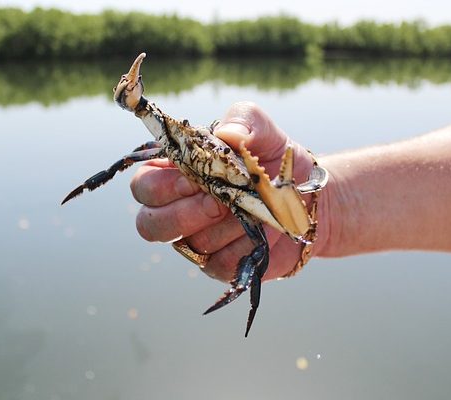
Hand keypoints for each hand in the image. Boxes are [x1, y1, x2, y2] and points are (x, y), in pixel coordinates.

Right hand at [130, 102, 326, 281]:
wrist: (307, 195)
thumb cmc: (271, 158)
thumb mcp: (261, 129)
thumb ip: (243, 119)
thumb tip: (228, 133)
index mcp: (172, 174)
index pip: (143, 187)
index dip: (163, 187)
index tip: (196, 179)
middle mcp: (175, 210)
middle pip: (149, 224)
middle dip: (185, 214)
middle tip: (219, 202)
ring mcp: (195, 241)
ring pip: (189, 243)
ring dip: (225, 226)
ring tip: (253, 210)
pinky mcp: (219, 265)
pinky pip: (218, 264)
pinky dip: (242, 248)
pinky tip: (260, 233)